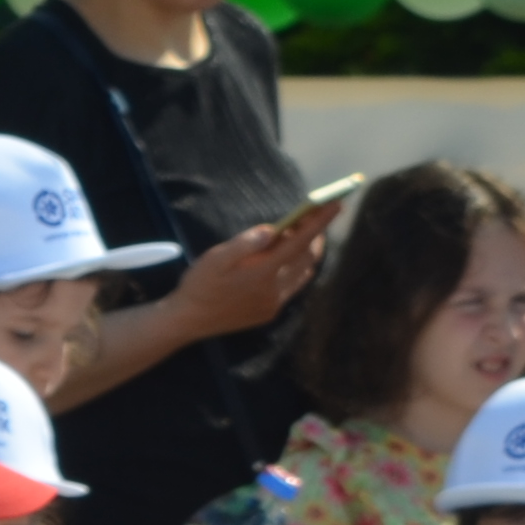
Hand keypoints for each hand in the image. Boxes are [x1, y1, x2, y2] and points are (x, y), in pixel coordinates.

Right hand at [160, 208, 333, 340]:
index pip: (300, 241)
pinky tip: (287, 262)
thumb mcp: (215, 258)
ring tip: (300, 236)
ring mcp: (274, 303)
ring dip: (308, 253)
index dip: (320, 222)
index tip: (337, 203)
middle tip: (314, 216)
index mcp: (263, 272)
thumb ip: (244, 243)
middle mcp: (275, 289)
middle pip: (308, 257)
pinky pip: (293, 287)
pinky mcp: (269, 312)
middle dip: (316, 235)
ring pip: (304, 273)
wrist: (188, 321)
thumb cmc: (199, 285)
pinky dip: (298, 269)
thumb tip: (272, 229)